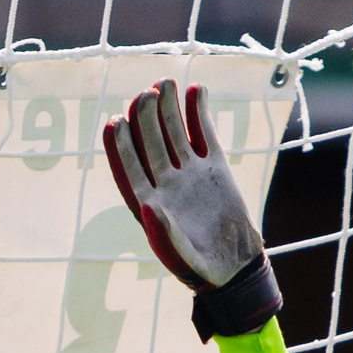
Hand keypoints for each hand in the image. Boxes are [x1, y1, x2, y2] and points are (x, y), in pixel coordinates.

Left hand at [105, 79, 262, 291]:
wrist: (237, 267)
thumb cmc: (202, 270)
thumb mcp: (182, 258)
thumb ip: (164, 235)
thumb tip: (149, 206)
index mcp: (149, 203)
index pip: (129, 167)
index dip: (120, 146)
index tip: (115, 122)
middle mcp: (165, 183)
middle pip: (149, 143)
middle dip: (145, 118)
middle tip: (146, 94)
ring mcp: (189, 172)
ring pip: (174, 132)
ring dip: (168, 108)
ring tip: (166, 82)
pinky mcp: (214, 167)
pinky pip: (204, 134)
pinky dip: (199, 113)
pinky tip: (196, 90)